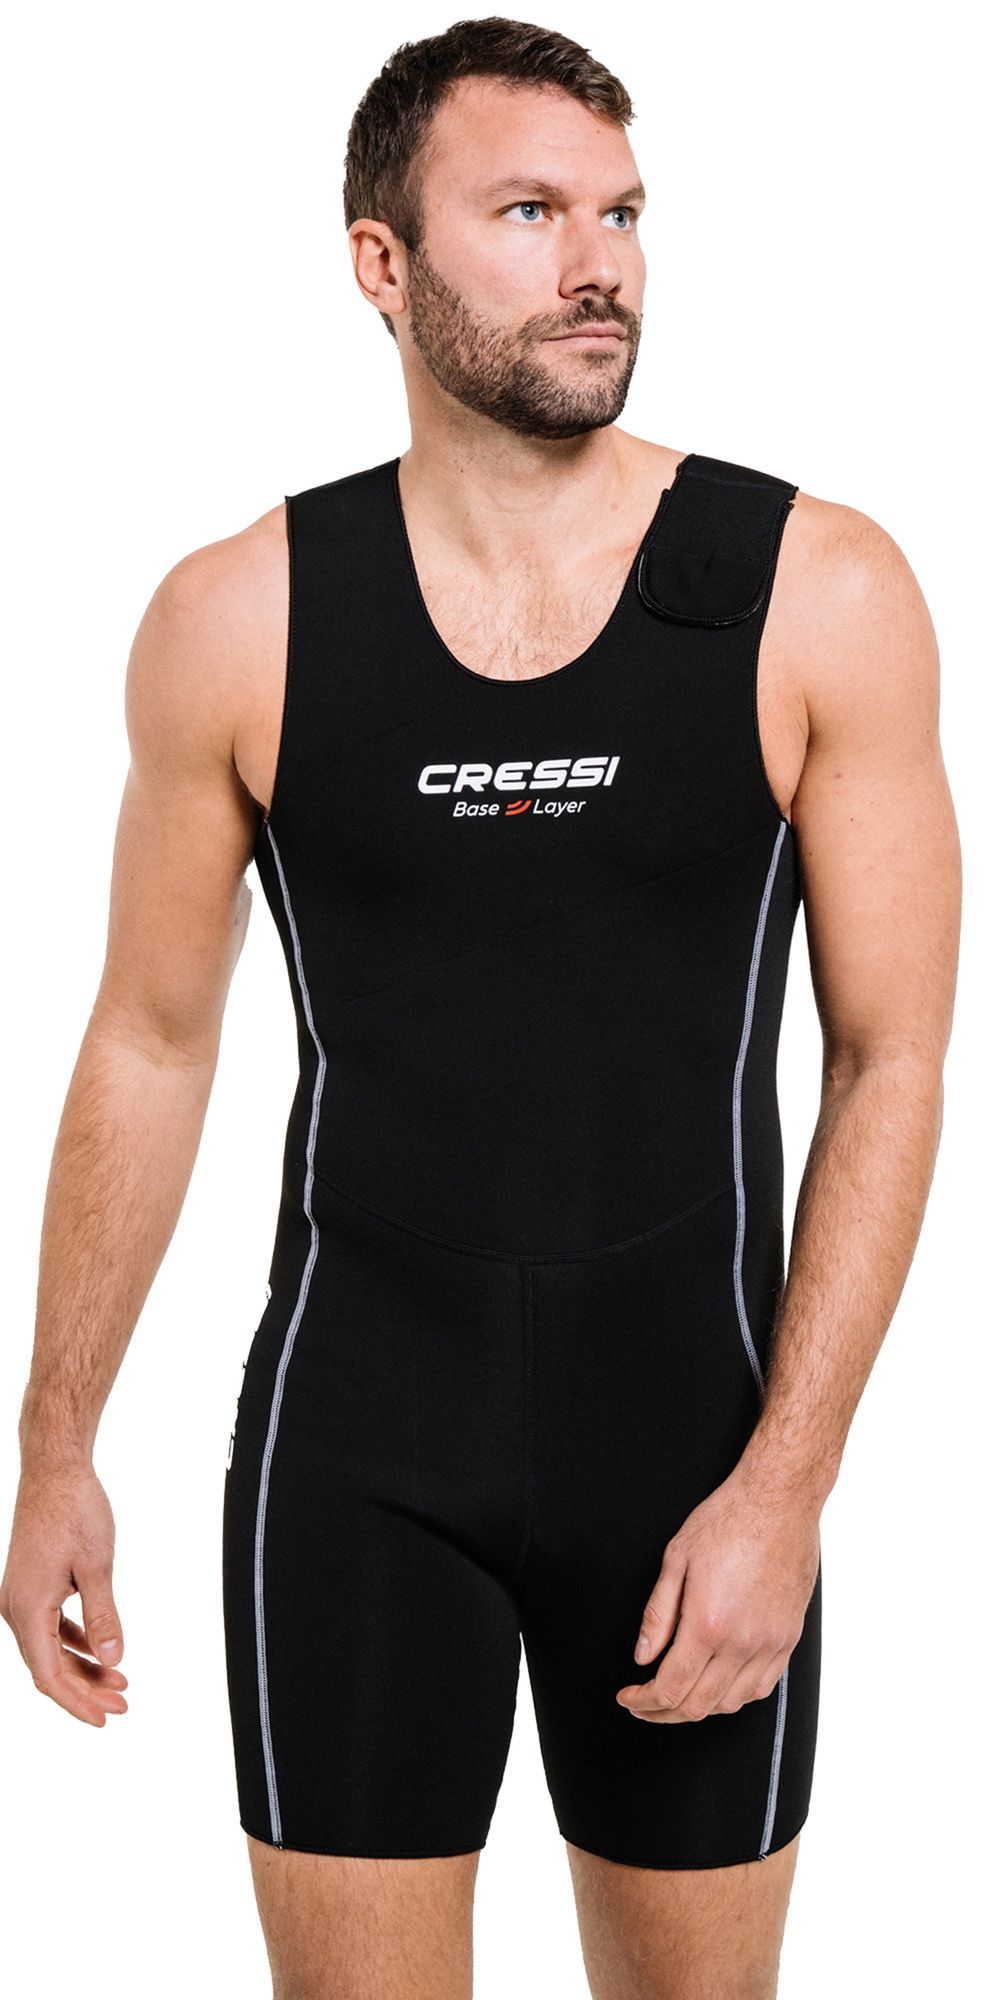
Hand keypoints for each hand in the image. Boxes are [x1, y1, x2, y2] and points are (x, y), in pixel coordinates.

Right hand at [0, 1461, 128, 1726]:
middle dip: (85, 1690)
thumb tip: (111, 1661)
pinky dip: (74, 1642)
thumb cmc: (74, 1509)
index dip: (76, 1703)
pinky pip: (50, 1626)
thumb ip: (103, 1617)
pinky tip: (99, 1652)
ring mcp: (21, 1596)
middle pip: (48, 1667)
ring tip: (118, 1681)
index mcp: (28, 1608)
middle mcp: (16, 1607)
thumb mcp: (97, 1566)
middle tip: (121, 1704)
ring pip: (50, 1648)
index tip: (104, 1718)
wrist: (55, 1470)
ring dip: (82, 1667)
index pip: (49, 1675)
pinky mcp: (31, 1584)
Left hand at [615, 1464, 820, 1722]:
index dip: (643, 1701)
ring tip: (677, 1696)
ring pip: (732, 1704)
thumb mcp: (676, 1558)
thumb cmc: (727, 1520)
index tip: (628, 1697)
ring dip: (699, 1709)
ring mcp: (771, 1643)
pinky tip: (719, 1687)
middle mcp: (742, 1642)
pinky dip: (736, 1697)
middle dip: (663, 1712)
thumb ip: (658, 1614)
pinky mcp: (788, 1637)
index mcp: (708, 1624)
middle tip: (643, 1703)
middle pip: (698, 1705)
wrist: (779, 1500)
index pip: (671, 1688)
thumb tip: (643, 1656)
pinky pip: (763, 1687)